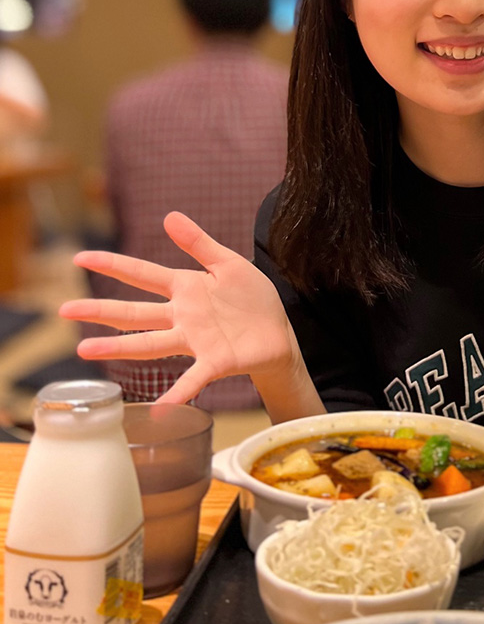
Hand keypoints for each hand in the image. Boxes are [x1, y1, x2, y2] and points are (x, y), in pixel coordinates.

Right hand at [59, 211, 297, 404]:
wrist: (279, 332)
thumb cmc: (252, 299)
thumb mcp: (228, 263)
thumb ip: (199, 243)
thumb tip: (169, 215)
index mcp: (185, 288)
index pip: (142, 274)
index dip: (112, 265)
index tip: (80, 257)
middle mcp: (182, 316)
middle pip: (134, 312)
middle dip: (99, 310)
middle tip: (63, 310)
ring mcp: (195, 340)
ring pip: (150, 344)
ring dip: (118, 348)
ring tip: (85, 350)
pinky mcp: (215, 361)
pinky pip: (192, 378)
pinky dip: (177, 393)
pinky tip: (160, 407)